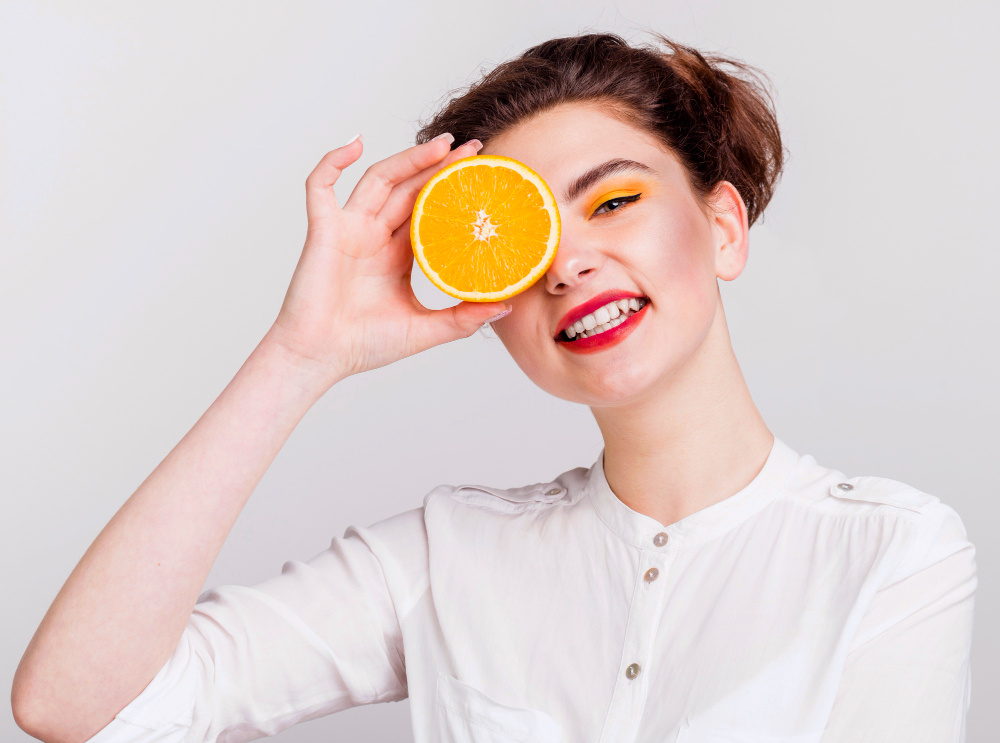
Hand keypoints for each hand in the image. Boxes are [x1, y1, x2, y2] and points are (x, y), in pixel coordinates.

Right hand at [264, 133, 509, 386]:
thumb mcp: (426, 330)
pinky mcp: (323, 230)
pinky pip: (320, 186)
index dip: (453, 191)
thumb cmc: (365, 346)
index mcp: (397, 254)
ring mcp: (348, 229)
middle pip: (410, 188)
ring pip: (379, 179)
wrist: (320, 358)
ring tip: (443, 145)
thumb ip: (464, 318)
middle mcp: (374, 235)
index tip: (483, 175)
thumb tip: (507, 307)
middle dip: (440, 166)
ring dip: (408, 159)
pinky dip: (332, 161)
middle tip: (474, 149)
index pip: (430, 210)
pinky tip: (356, 143)